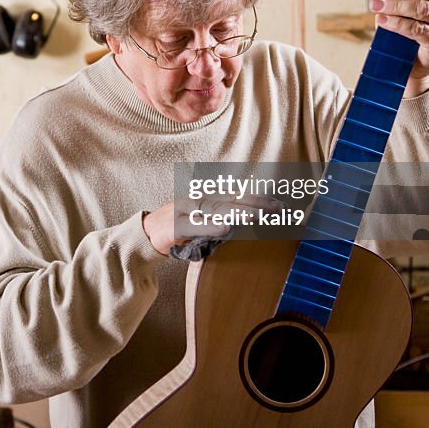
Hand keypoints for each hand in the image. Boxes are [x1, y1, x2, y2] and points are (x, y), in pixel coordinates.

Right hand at [142, 196, 280, 255]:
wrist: (147, 234)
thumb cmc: (180, 227)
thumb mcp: (205, 220)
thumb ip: (224, 217)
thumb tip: (252, 218)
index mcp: (207, 196)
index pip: (237, 194)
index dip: (259, 198)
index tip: (280, 204)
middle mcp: (198, 199)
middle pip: (231, 199)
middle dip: (255, 203)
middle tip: (278, 209)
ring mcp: (185, 211)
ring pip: (215, 210)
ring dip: (237, 212)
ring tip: (257, 215)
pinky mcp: (175, 227)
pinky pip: (194, 226)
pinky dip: (210, 226)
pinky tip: (226, 229)